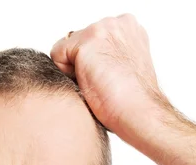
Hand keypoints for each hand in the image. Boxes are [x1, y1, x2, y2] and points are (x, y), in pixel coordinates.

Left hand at [50, 14, 168, 142]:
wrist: (138, 110)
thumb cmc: (131, 99)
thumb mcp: (121, 66)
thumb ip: (106, 53)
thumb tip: (85, 58)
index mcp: (128, 28)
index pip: (89, 39)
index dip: (91, 62)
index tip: (108, 77)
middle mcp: (117, 23)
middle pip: (76, 41)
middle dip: (81, 64)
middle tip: (102, 82)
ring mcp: (103, 29)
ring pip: (66, 48)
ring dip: (75, 69)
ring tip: (97, 82)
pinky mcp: (88, 41)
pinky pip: (57, 54)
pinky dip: (65, 73)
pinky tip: (88, 81)